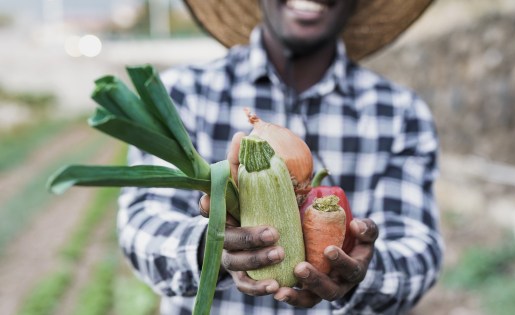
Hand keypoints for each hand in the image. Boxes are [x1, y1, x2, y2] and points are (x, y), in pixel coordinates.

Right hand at [198, 131, 282, 295]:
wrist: (257, 243)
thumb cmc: (255, 209)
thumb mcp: (254, 188)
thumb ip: (248, 166)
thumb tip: (244, 134)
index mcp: (225, 213)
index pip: (212, 207)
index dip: (208, 205)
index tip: (208, 202)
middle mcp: (224, 236)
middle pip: (228, 239)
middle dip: (249, 236)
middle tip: (273, 232)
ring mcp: (231, 258)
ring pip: (237, 263)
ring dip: (257, 261)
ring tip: (280, 254)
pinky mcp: (241, 278)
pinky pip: (246, 287)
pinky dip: (259, 289)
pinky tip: (275, 289)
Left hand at [273, 218, 377, 307]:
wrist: (344, 249)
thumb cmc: (355, 239)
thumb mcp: (366, 233)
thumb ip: (366, 228)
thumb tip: (355, 225)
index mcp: (355, 270)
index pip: (352, 269)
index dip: (342, 262)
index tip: (328, 250)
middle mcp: (340, 284)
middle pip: (330, 290)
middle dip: (315, 281)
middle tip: (300, 268)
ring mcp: (323, 290)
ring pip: (312, 299)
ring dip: (297, 297)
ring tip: (281, 291)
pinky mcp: (308, 291)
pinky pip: (298, 298)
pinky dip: (287, 296)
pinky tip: (274, 290)